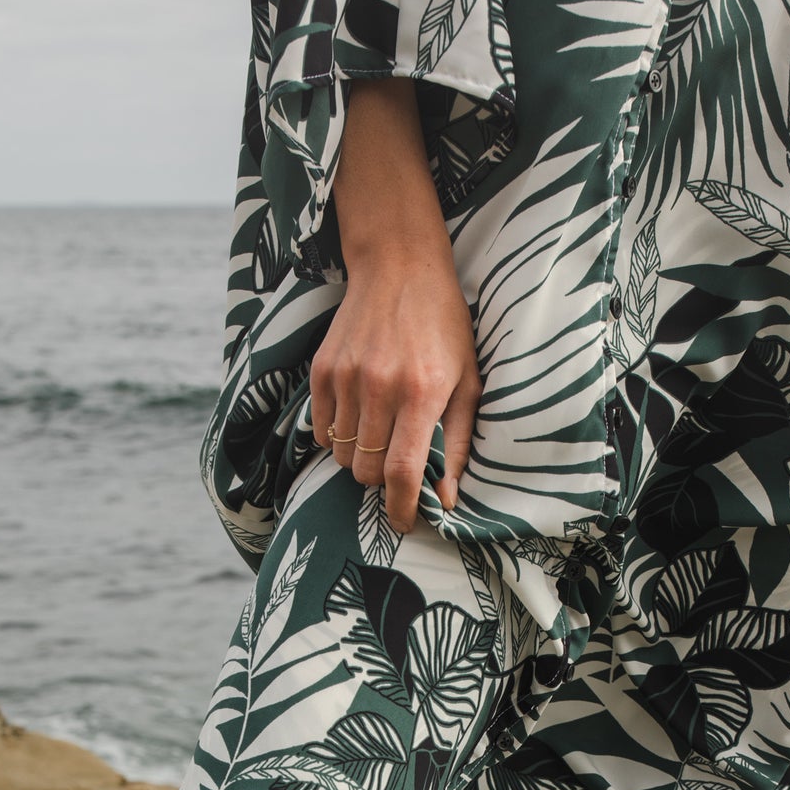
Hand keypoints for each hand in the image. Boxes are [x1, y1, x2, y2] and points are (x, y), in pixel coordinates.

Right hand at [311, 77, 479, 534]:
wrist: (399, 267)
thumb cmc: (443, 326)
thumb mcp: (467, 382)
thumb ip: (457, 443)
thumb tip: (447, 499)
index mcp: (422, 393)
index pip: (403, 475)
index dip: (402, 509)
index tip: (405, 523)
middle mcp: (380, 388)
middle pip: (367, 473)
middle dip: (383, 480)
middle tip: (399, 461)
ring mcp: (345, 379)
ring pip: (342, 456)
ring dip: (361, 458)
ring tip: (381, 431)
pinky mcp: (321, 371)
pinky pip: (323, 431)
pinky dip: (339, 436)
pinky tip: (360, 414)